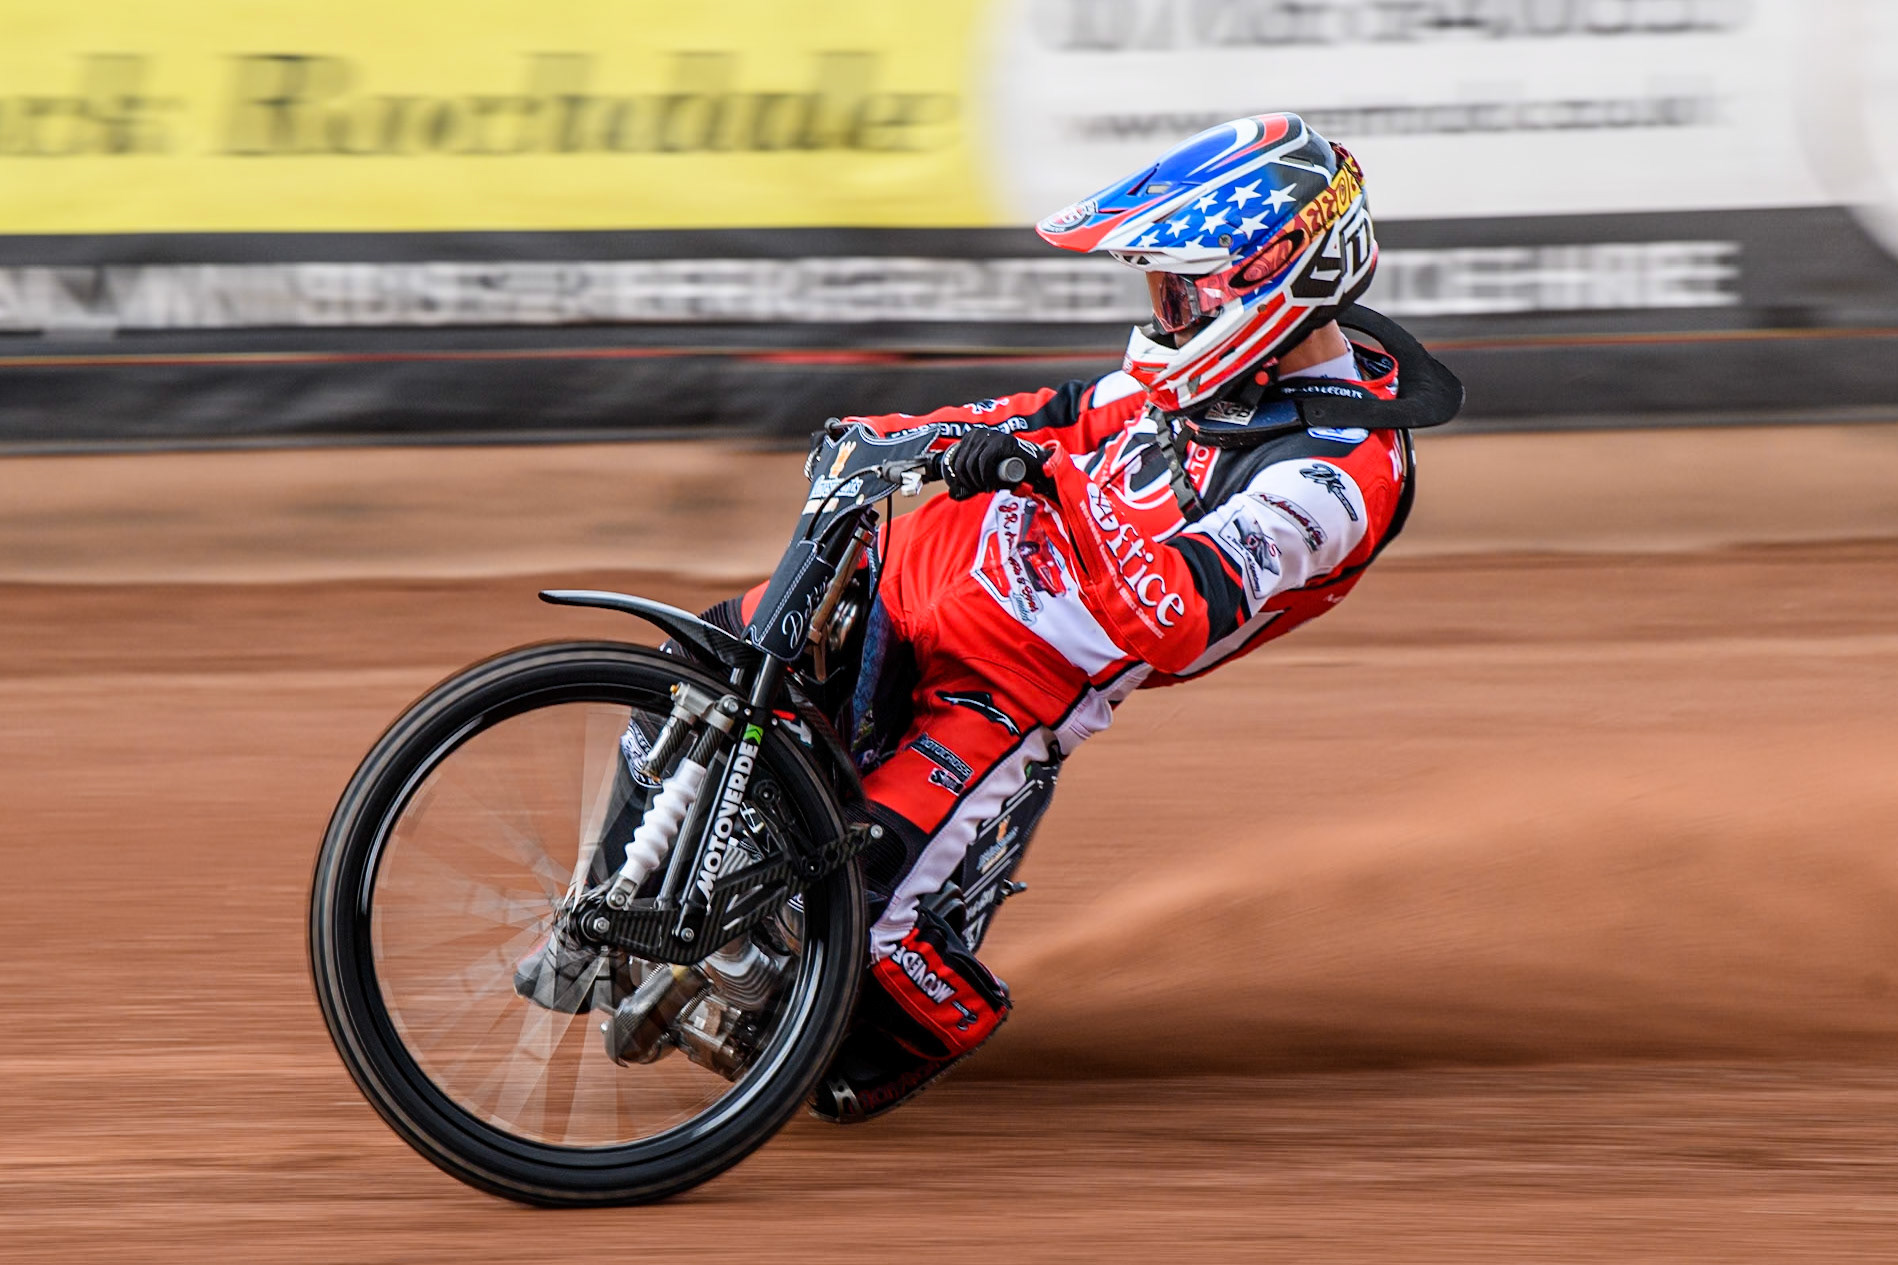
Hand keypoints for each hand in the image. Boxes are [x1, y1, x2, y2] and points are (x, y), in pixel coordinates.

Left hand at [938, 428, 1052, 499]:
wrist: (1035, 466)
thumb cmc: (1010, 471)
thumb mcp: (985, 474)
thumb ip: (971, 481)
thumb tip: (952, 493)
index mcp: (971, 438)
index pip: (954, 460)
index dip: (958, 479)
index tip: (968, 489)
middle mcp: (978, 433)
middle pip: (961, 463)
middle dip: (969, 482)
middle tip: (982, 489)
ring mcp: (990, 435)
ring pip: (971, 463)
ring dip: (978, 482)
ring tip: (988, 488)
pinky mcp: (1001, 441)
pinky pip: (984, 461)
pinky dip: (986, 477)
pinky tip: (992, 485)